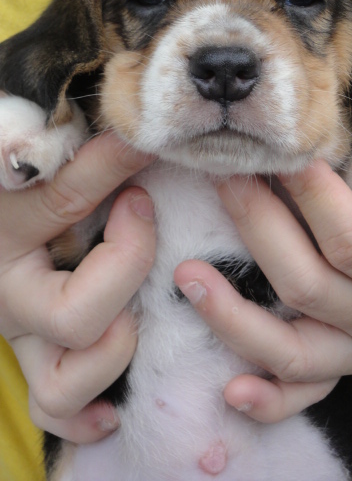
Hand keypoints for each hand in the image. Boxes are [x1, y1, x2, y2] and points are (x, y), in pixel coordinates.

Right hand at [0, 133, 154, 442]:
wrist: (1, 206)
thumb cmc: (7, 176)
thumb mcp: (16, 152)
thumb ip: (35, 139)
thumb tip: (127, 134)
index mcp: (5, 238)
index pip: (64, 205)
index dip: (112, 176)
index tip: (140, 149)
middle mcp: (10, 298)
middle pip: (74, 317)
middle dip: (128, 264)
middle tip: (140, 213)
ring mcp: (25, 337)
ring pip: (60, 387)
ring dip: (111, 352)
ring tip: (133, 306)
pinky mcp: (41, 357)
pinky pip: (56, 410)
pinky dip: (88, 414)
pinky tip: (116, 403)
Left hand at [174, 101, 351, 422]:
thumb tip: (337, 135)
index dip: (308, 196)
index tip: (271, 155)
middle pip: (313, 283)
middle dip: (258, 226)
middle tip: (223, 179)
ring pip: (295, 346)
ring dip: (235, 313)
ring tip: (187, 273)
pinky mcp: (345, 368)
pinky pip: (305, 392)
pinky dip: (270, 398)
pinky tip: (231, 390)